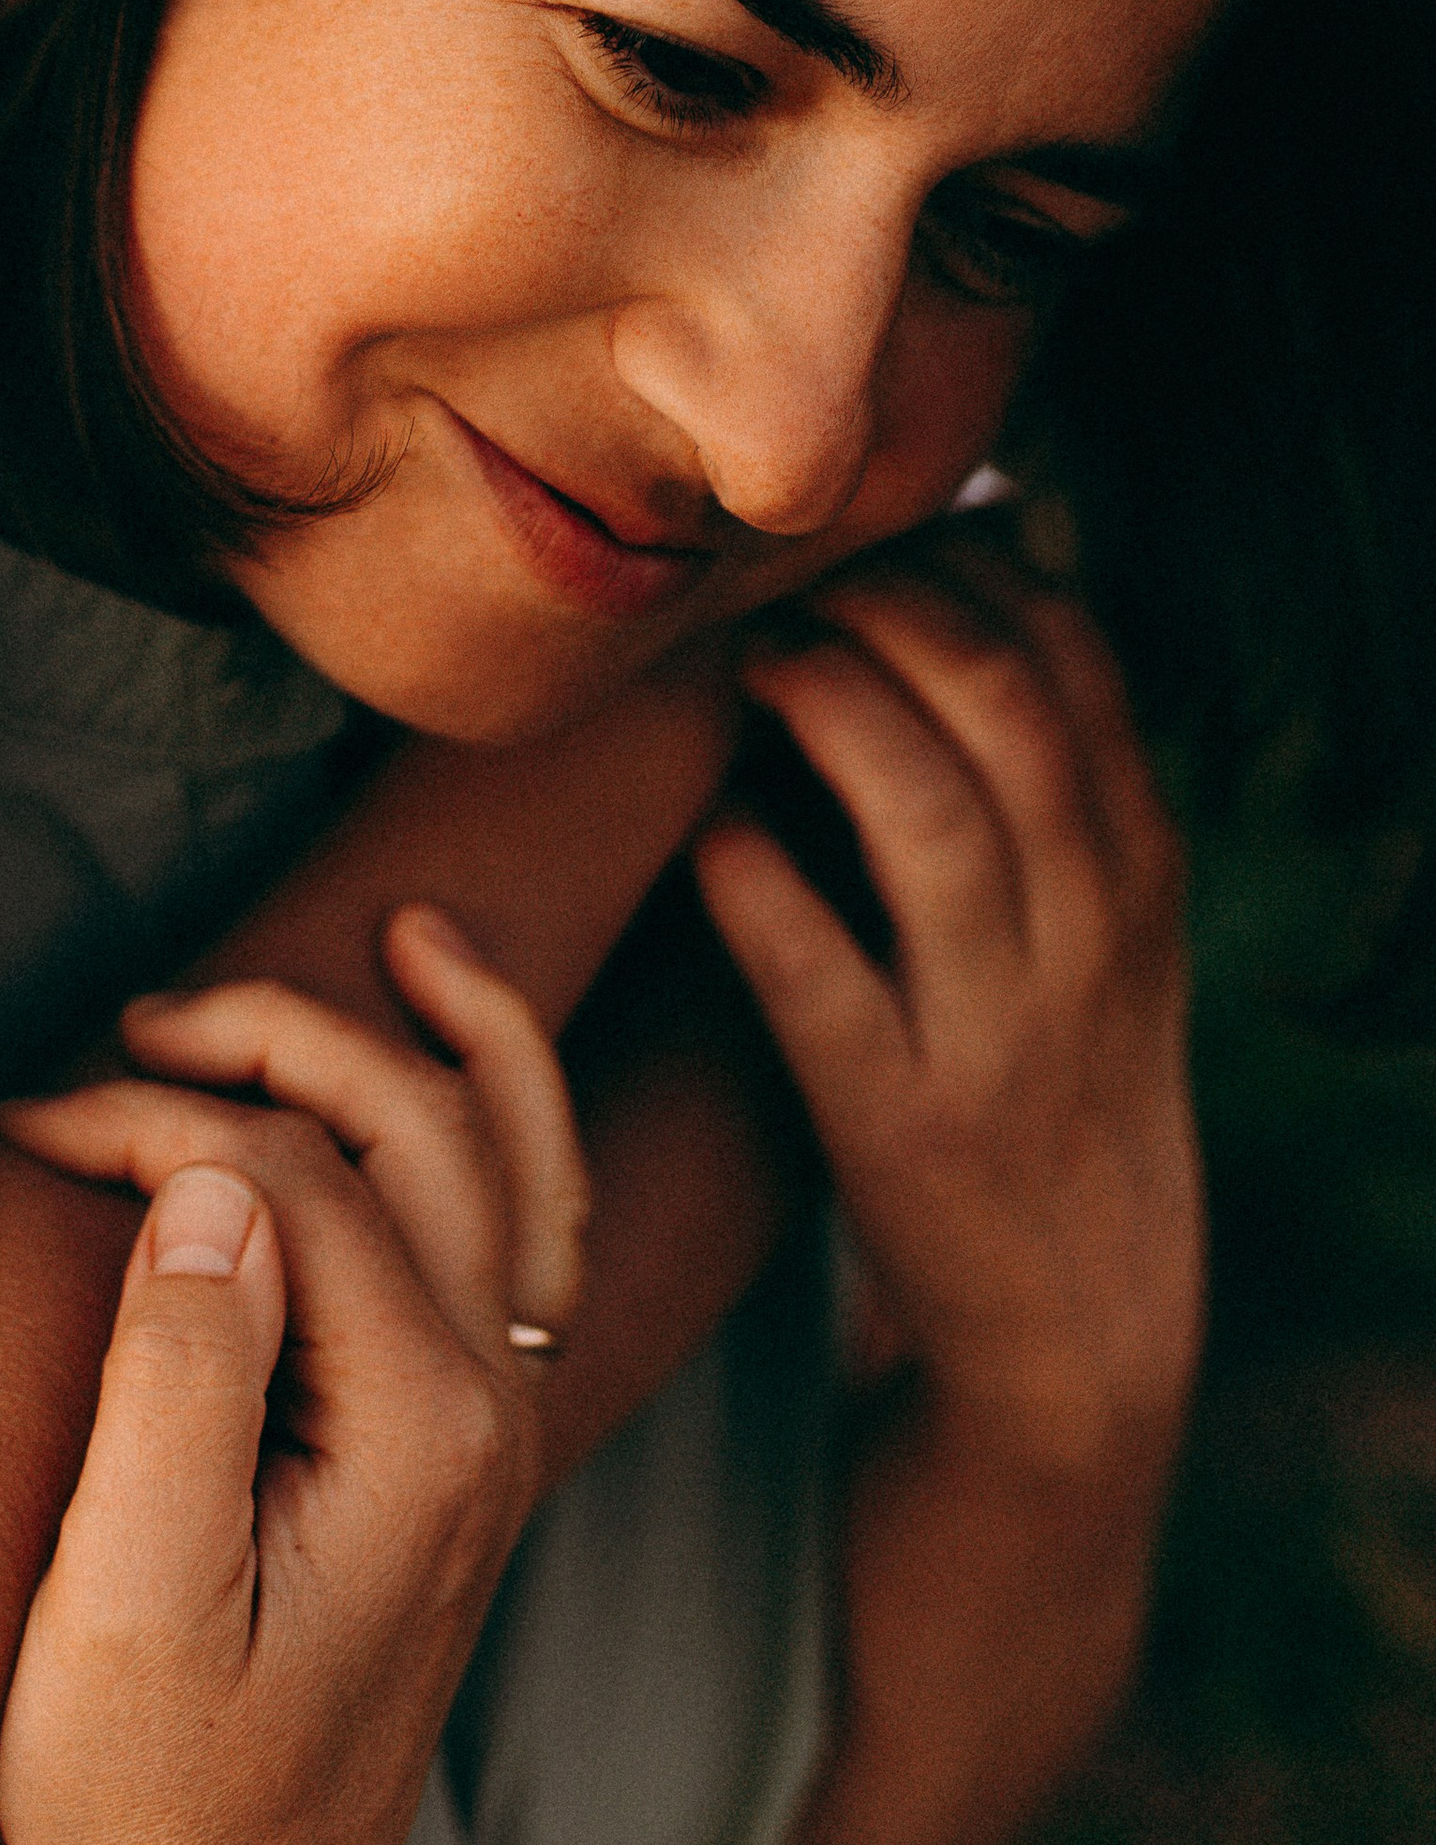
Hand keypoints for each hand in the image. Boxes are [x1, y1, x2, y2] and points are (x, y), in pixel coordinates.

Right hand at [0, 910, 581, 1844]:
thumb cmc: (140, 1797)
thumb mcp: (127, 1609)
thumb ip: (177, 1380)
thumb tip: (211, 1174)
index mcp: (418, 1437)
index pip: (295, 1179)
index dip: (152, 1120)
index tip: (24, 1127)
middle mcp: (484, 1419)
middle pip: (421, 1133)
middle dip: (282, 1038)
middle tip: (135, 1016)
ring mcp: (486, 1438)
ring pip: (517, 1170)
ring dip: (453, 1042)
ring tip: (396, 938)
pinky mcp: (453, 1458)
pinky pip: (524, 1245)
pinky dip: (503, 1130)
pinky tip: (447, 1074)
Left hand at [694, 526, 1202, 1487]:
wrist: (1084, 1321)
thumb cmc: (1058, 1062)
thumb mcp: (1103, 910)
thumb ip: (1058, 741)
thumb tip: (1024, 523)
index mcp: (1135, 864)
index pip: (1070, 653)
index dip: (959, 563)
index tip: (866, 533)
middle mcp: (1086, 933)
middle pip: (1004, 707)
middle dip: (887, 611)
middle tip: (787, 582)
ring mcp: (998, 1032)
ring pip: (933, 825)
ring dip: (831, 714)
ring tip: (752, 663)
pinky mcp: (900, 1128)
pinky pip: (823, 982)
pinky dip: (759, 887)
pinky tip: (709, 828)